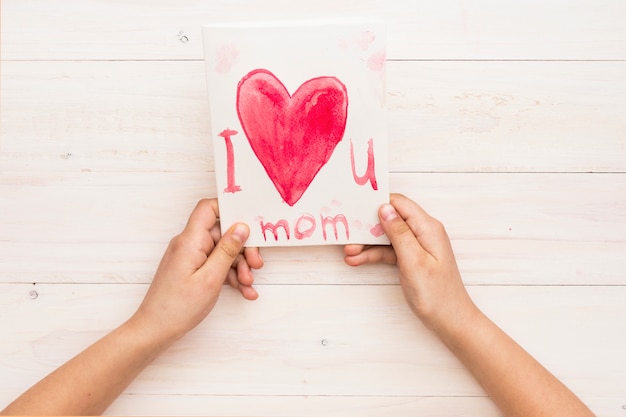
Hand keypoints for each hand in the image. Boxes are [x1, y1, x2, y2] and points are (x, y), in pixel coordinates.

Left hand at [131, 199, 262, 342]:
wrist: (155, 330)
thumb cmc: (177, 307)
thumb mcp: (210, 279)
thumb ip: (227, 250)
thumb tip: (241, 228)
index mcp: (190, 240)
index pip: (208, 208)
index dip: (230, 210)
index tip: (250, 223)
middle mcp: (188, 244)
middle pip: (222, 233)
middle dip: (242, 248)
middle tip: (256, 264)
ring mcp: (190, 257)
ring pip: (222, 251)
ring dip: (239, 266)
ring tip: (248, 284)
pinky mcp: (192, 269)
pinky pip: (216, 264)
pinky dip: (230, 275)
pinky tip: (243, 290)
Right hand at [344, 194, 475, 332]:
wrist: (449, 321)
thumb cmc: (436, 294)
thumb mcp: (414, 261)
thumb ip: (399, 233)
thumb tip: (385, 208)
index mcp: (428, 228)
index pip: (399, 204)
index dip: (378, 203)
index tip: (356, 208)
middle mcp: (423, 232)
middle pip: (391, 219)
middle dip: (368, 227)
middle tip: (348, 236)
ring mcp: (417, 246)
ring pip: (387, 237)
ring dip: (367, 244)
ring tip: (349, 253)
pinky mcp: (411, 258)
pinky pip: (389, 251)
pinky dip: (374, 255)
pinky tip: (358, 260)